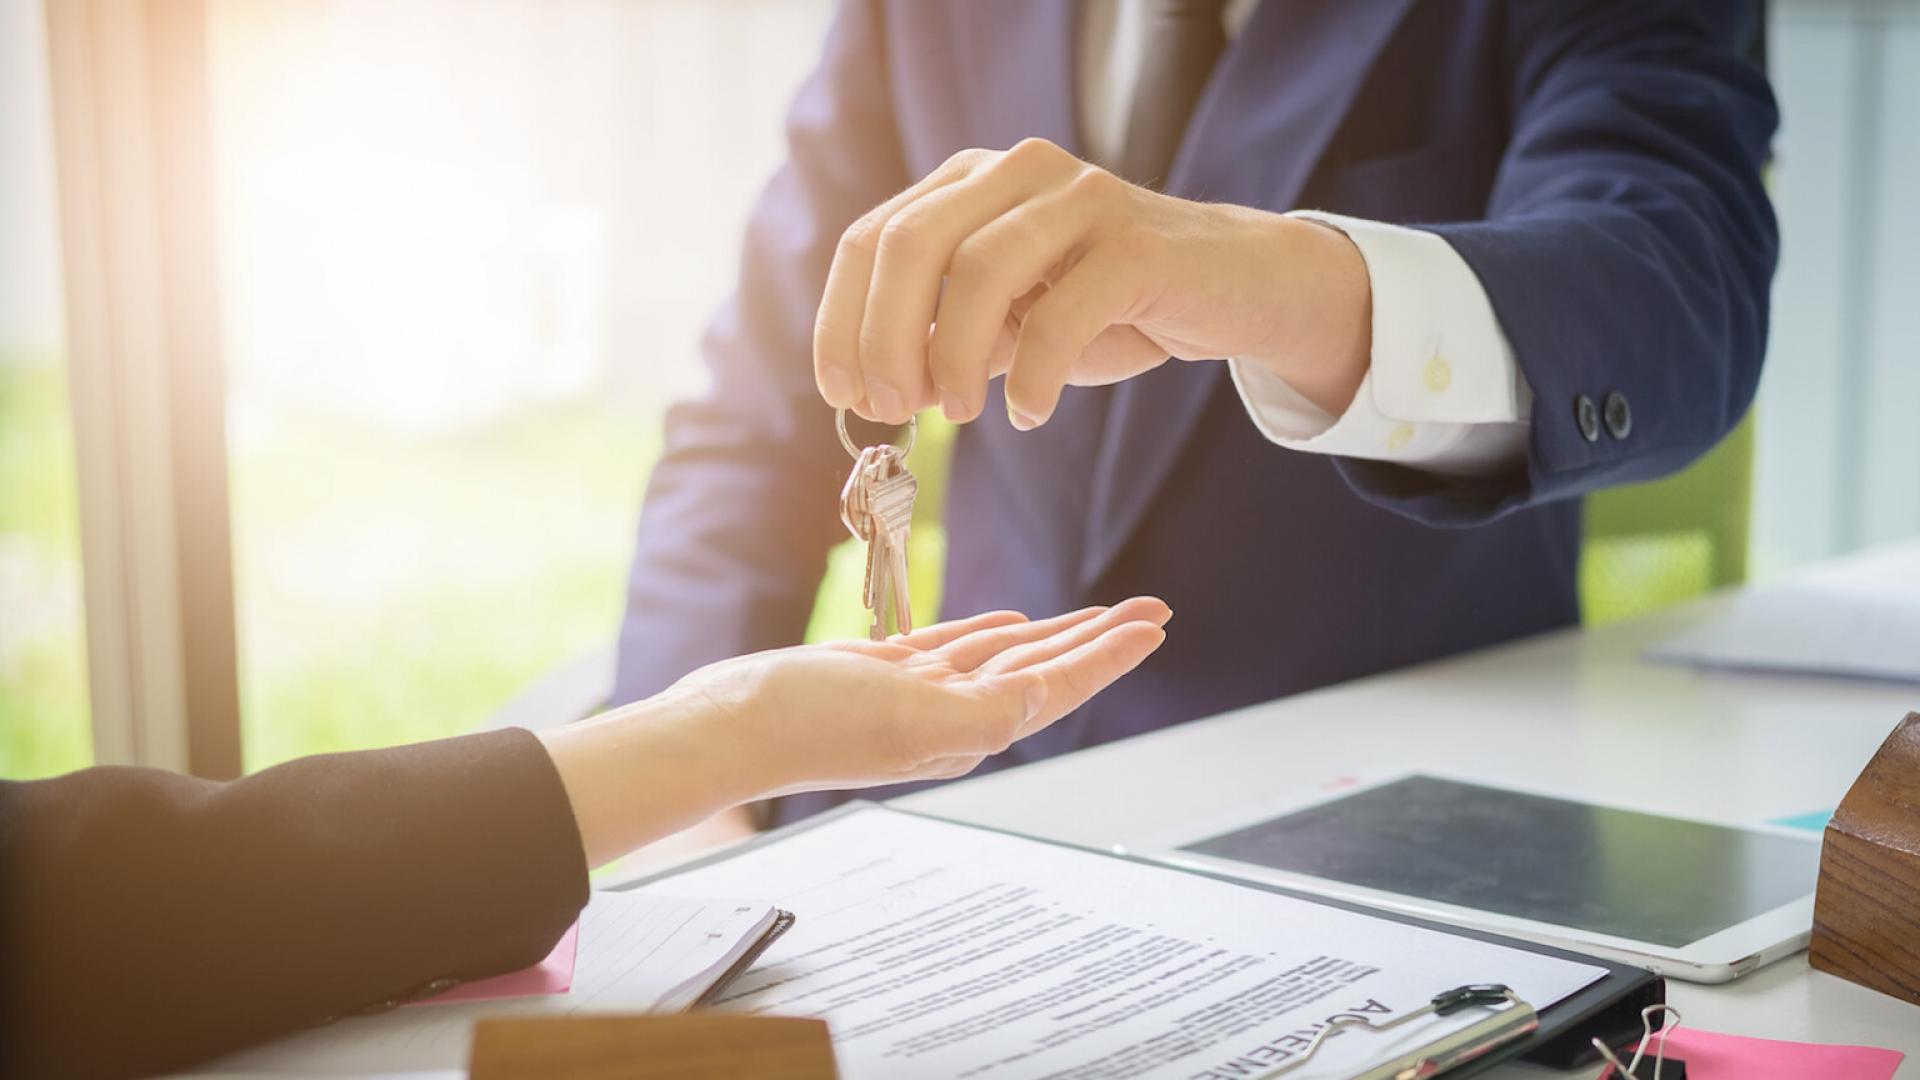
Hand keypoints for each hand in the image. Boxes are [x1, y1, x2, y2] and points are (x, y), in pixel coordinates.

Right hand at [540, 599, 1169, 866]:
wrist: (728, 726)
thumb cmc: (811, 724)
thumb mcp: (910, 715)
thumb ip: (983, 708)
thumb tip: (1044, 695)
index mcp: (968, 729)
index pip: (1057, 685)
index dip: (1109, 654)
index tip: (1156, 623)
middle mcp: (951, 716)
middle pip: (1044, 669)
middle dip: (1099, 639)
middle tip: (1152, 609)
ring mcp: (915, 695)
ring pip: (1004, 657)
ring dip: (1053, 634)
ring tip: (1100, 613)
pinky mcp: (879, 674)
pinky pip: (952, 649)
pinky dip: (988, 634)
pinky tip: (1010, 622)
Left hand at [812, 137, 1371, 429]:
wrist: (1235, 289)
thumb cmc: (1111, 308)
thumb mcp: (1011, 326)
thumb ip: (946, 342)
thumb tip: (876, 389)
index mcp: (971, 182)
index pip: (871, 240)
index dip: (843, 323)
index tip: (843, 395)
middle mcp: (1018, 172)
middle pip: (910, 244)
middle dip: (884, 338)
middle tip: (893, 410)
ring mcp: (1081, 199)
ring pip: (979, 268)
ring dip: (952, 355)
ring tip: (961, 415)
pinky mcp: (1138, 244)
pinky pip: (1063, 311)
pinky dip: (1032, 374)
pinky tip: (1028, 412)